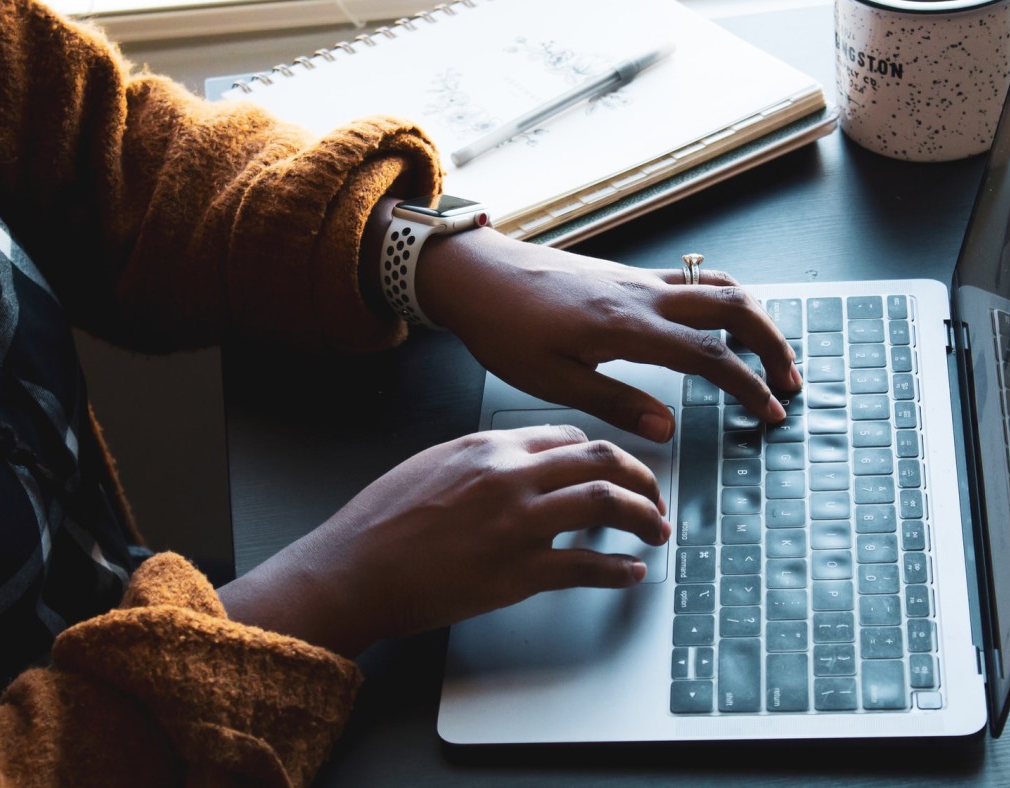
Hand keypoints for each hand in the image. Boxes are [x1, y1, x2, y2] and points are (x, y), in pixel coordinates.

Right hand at [219, 425, 669, 655]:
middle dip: (642, 477)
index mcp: (490, 446)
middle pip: (602, 460)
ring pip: (606, 503)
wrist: (352, 570)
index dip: (603, 454)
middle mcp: (511, 476)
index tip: (616, 470)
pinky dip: (618, 570)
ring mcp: (518, 523)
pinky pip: (586, 566)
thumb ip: (483, 459)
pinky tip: (631, 573)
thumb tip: (522, 463)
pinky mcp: (518, 572)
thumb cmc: (381, 521)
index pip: (570, 437)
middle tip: (655, 497)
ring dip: (644, 517)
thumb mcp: (432, 464)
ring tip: (657, 531)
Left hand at [416, 226, 800, 441]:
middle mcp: (643, 295)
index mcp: (627, 326)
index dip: (748, 385)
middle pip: (734, 306)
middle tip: (789, 380)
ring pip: (718, 285)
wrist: (476, 274)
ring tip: (768, 352)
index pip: (710, 355)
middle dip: (772, 343)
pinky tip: (721, 323)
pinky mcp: (627, 274)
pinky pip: (693, 279)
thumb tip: (668, 429)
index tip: (770, 412)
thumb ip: (615, 404)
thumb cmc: (504, 327)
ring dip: (754, 317)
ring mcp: (638, 279)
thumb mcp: (552, 381)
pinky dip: (723, 300)